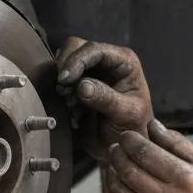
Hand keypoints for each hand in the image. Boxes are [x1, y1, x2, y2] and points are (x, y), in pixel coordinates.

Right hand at [55, 37, 152, 163]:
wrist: (121, 145)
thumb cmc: (132, 128)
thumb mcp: (125, 114)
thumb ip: (106, 98)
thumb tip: (82, 86)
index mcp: (124, 61)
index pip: (95, 49)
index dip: (77, 60)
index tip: (65, 79)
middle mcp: (107, 60)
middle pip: (76, 47)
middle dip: (66, 68)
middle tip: (64, 91)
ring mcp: (91, 69)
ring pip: (65, 61)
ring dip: (64, 83)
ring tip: (72, 104)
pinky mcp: (78, 82)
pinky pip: (61, 78)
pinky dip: (62, 92)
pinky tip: (73, 109)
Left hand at [104, 119, 192, 192]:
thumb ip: (178, 144)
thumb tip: (152, 125)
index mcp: (186, 179)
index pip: (145, 153)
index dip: (129, 141)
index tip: (125, 136)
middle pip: (129, 172)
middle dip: (117, 156)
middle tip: (114, 149)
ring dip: (111, 177)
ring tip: (112, 167)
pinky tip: (115, 190)